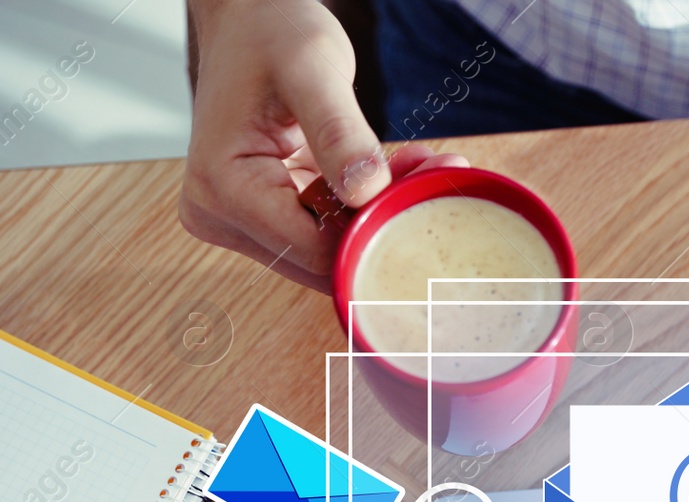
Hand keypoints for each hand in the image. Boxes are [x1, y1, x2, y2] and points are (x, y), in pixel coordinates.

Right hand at [181, 0, 467, 290]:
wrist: (250, 19)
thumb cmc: (269, 32)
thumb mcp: (310, 69)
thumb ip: (339, 131)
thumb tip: (366, 190)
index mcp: (222, 189)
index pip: (313, 250)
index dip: (375, 232)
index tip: (424, 190)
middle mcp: (221, 216)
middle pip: (322, 259)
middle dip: (383, 226)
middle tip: (435, 174)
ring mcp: (242, 222)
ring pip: (331, 249)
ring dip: (380, 215)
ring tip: (420, 166)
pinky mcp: (265, 217)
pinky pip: (328, 230)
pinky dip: (367, 206)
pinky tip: (398, 170)